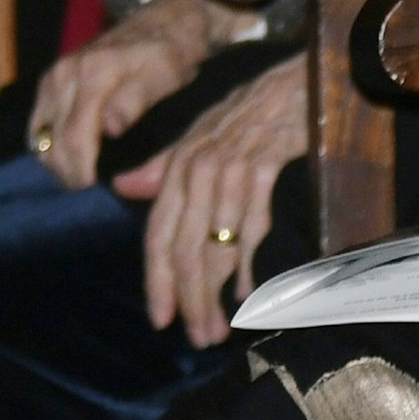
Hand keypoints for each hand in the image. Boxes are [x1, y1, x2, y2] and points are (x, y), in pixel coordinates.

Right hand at [27, 0, 219, 189]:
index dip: (80, 171)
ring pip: (39, 135)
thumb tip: (110, 129)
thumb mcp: (165, 75)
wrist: (164, 21)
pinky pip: (38, 124)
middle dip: (66, 172)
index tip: (93, 190)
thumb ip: (135, 101)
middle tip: (88, 190)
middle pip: (52, 141)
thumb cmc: (170, 53)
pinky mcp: (50, 80)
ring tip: (80, 177)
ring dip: (54, 161)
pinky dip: (48, 144)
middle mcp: (65, 74)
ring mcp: (53, 76)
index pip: (74, 139)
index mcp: (93, 75)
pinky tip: (68, 157)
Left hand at [115, 52, 309, 345]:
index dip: (158, 280)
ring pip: (215, 245)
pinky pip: (251, 225)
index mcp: (178, 168)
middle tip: (198, 337)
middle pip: (184, 249)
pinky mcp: (262, 167)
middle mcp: (196, 171)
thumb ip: (163, 168)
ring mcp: (229, 170)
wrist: (294, 82)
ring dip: (216, 292)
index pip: (159, 235)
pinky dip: (249, 263)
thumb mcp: (199, 139)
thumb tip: (124, 188)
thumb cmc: (248, 114)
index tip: (161, 319)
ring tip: (219, 327)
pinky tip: (249, 292)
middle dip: (189, 299)